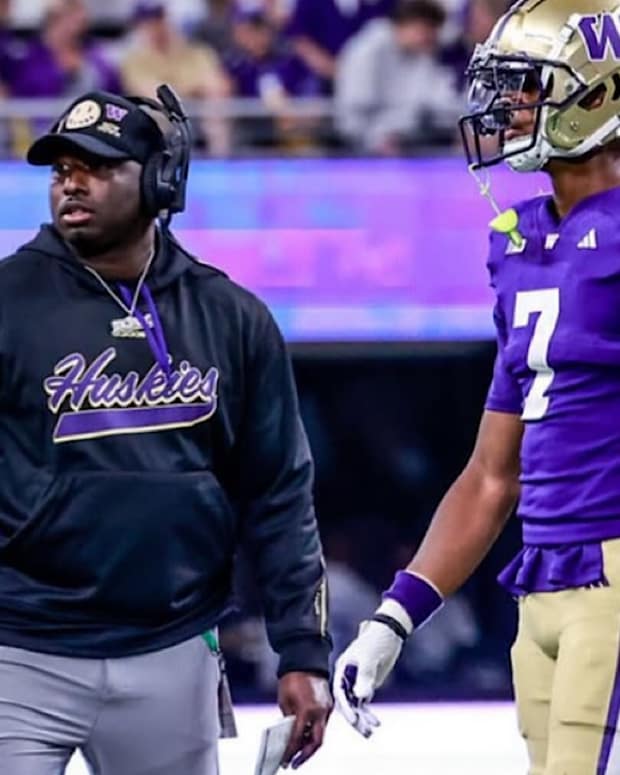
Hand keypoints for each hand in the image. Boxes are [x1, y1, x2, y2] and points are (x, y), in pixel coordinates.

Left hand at [278, 671, 332, 769]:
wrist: (306, 659)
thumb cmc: (292, 677)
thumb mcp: (284, 700)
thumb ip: (289, 719)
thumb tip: (290, 734)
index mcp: (307, 710)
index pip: (298, 738)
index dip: (290, 751)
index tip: (284, 760)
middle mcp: (320, 712)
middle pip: (316, 742)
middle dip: (305, 755)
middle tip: (294, 764)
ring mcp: (327, 708)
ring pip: (320, 734)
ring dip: (310, 745)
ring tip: (298, 753)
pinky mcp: (328, 704)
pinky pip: (322, 724)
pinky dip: (314, 732)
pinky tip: (305, 736)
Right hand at [333, 620, 403, 736]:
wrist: (389, 632)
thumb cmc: (376, 640)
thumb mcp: (370, 657)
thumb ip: (364, 676)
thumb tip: (360, 697)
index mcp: (342, 668)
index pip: (340, 692)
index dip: (345, 707)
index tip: (353, 720)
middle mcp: (347, 677)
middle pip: (346, 702)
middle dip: (353, 718)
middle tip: (363, 730)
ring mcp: (357, 681)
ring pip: (356, 705)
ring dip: (362, 719)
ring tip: (370, 732)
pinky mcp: (367, 684)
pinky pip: (365, 702)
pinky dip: (368, 713)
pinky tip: (375, 723)